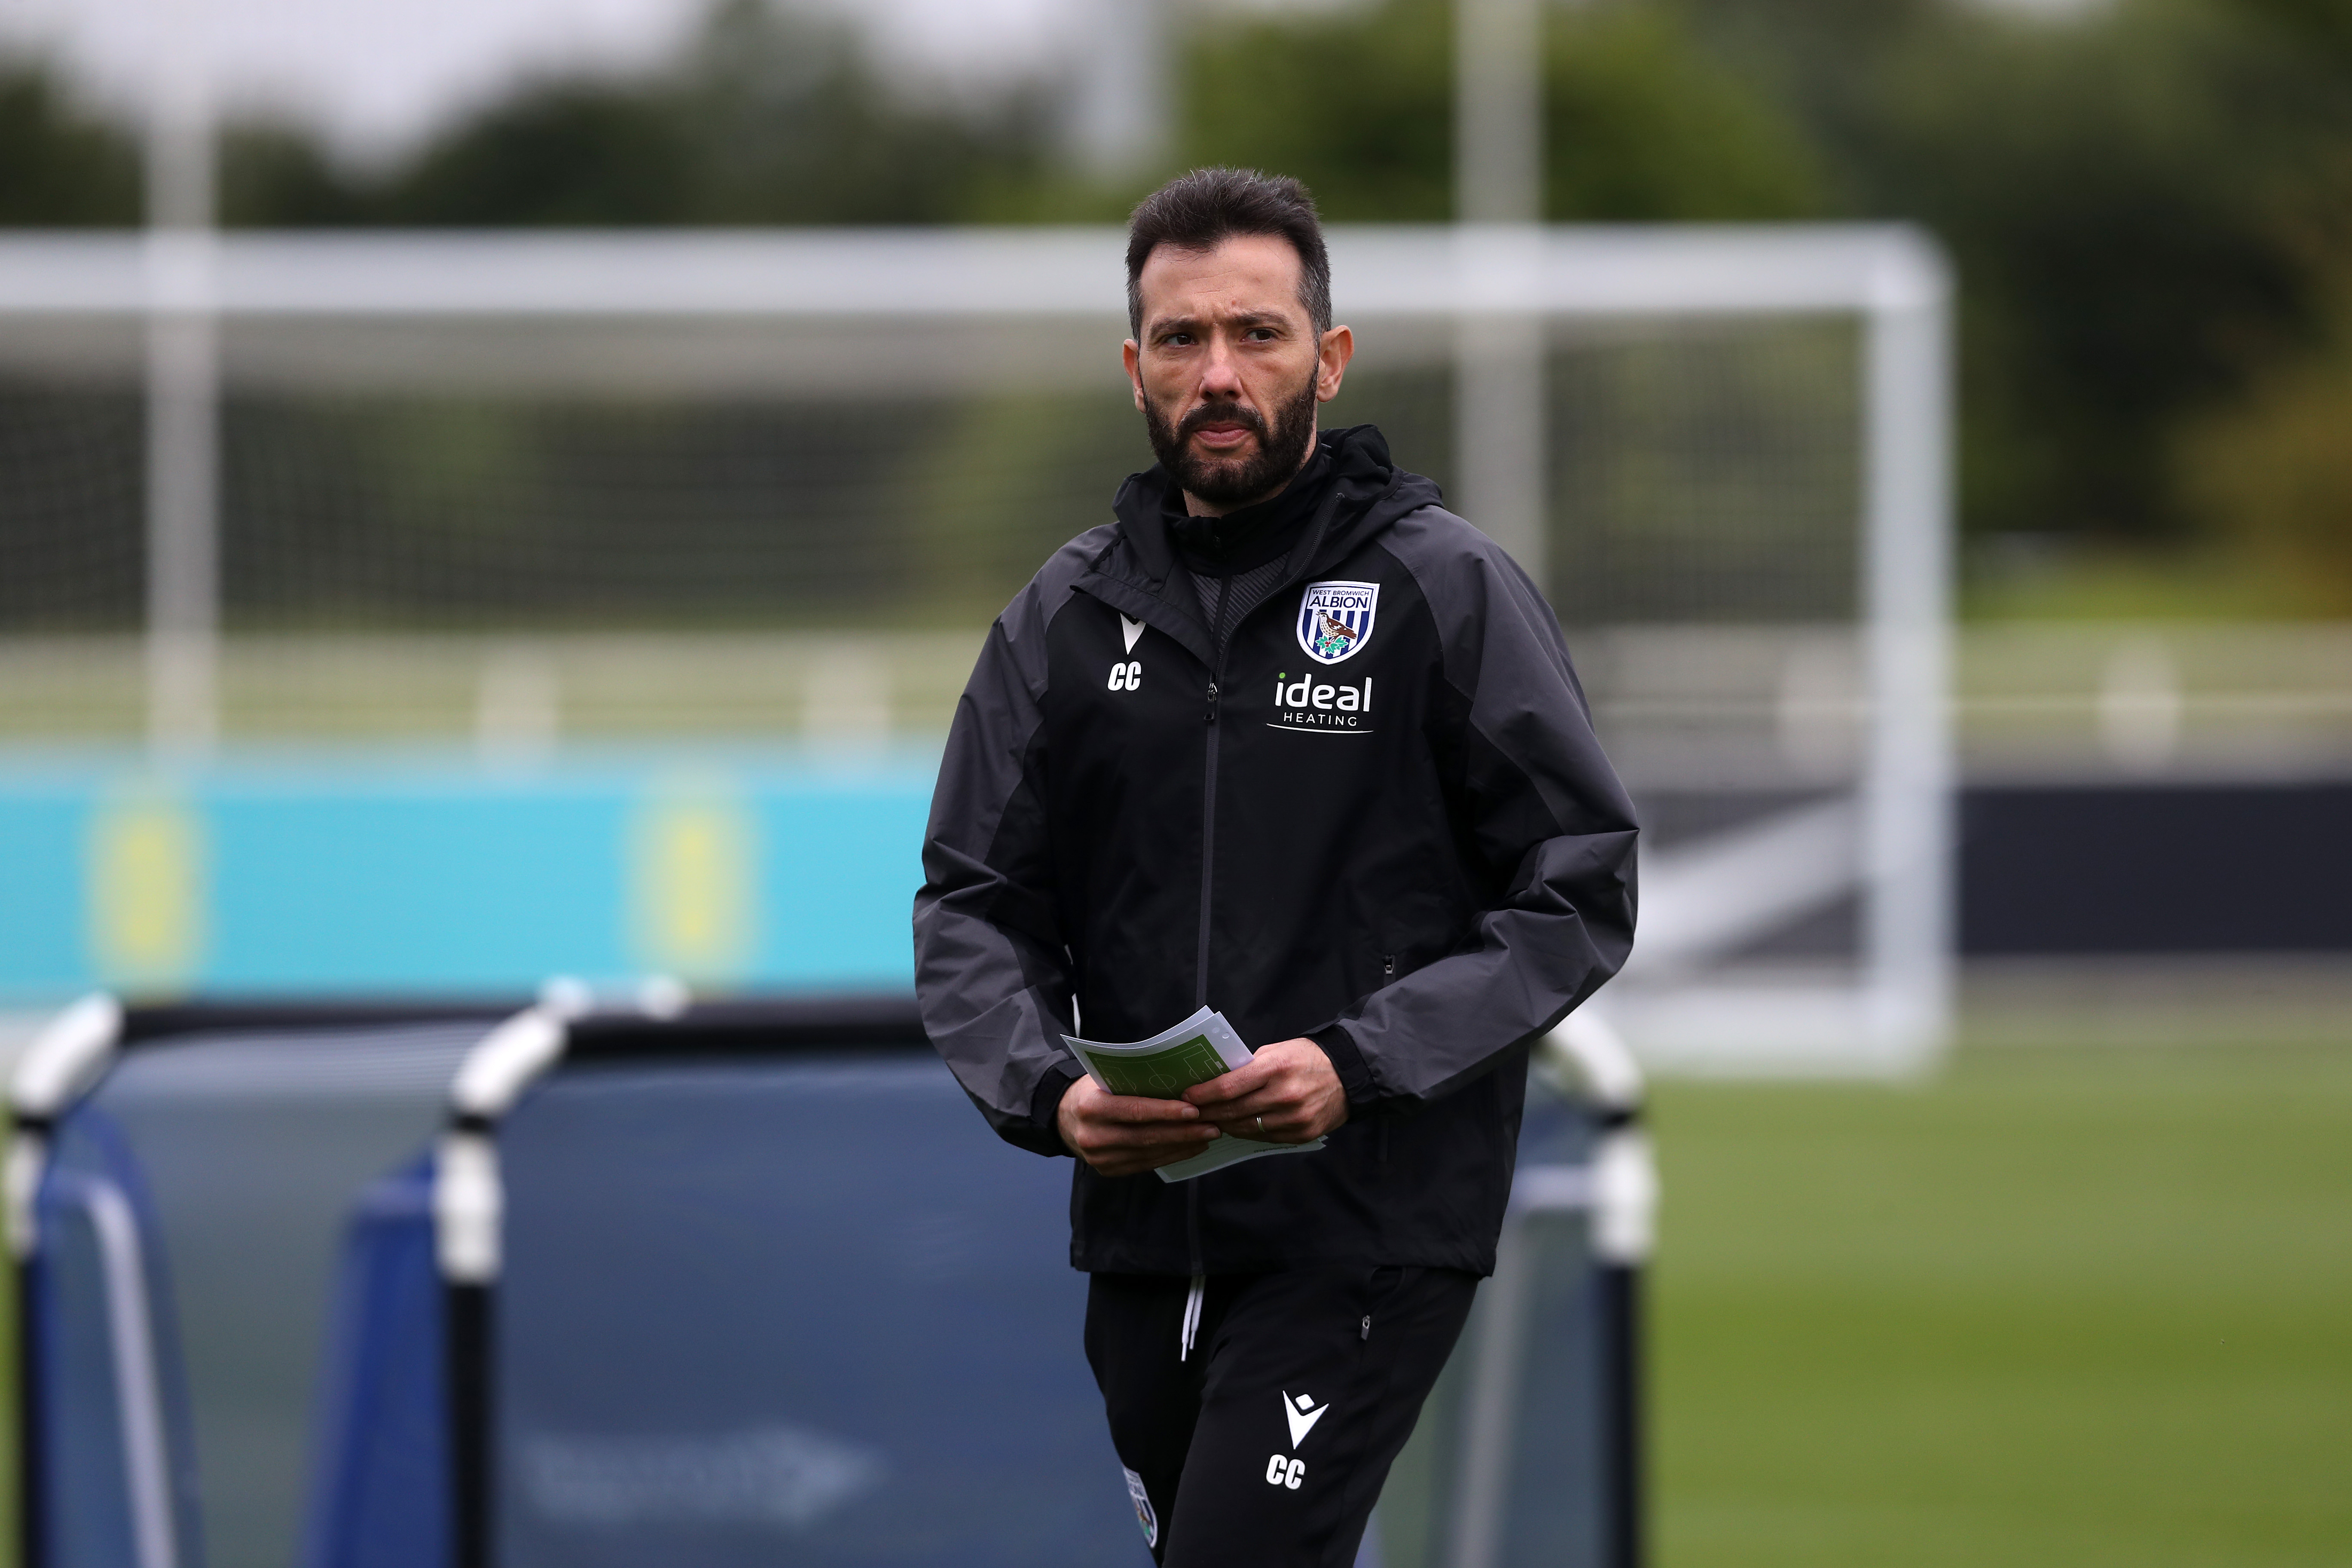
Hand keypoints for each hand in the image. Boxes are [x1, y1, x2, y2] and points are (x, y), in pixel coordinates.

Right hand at [1058, 1073, 1222, 1177]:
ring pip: (1148, 1153)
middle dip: (1182, 1132)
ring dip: (1182, 1146)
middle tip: (1212, 1125)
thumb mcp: (1105, 1078)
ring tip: (1208, 1136)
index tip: (1194, 1110)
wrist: (1062, 1118)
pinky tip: (1190, 1147)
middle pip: (1145, 1136)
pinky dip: (1171, 1156)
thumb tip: (1180, 1081)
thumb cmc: (1092, 1090)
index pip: (1134, 1110)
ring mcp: (1099, 1158)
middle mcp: (1093, 1136)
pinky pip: (1146, 1164)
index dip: (1165, 1112)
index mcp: (1091, 1106)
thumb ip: (1133, 1081)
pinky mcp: (1108, 1171)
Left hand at [1183, 1038, 1348, 1143]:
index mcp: (1275, 1068)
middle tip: (1192, 1112)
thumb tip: (1216, 1081)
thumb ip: (1249, 1067)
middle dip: (1208, 1112)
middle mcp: (1284, 1096)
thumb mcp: (1278, 1051)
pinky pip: (1264, 1137)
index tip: (1187, 1096)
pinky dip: (1247, 1131)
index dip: (1202, 1094)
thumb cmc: (1307, 1058)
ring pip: (1246, 1128)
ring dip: (1224, 1125)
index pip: (1228, 1087)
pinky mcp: (1301, 1135)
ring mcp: (1294, 1119)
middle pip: (1233, 1111)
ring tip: (1211, 1120)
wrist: (1349, 1076)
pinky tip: (1237, 1125)